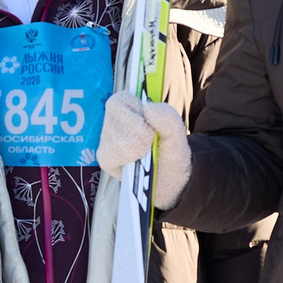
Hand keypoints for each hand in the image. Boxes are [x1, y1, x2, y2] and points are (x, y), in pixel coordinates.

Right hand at [97, 91, 191, 208]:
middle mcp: (113, 122)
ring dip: (134, 150)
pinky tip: (135, 165)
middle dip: (137, 136)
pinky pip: (109, 158)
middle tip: (149, 144)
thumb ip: (168, 117)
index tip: (149, 127)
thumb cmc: (170, 153)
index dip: (133, 114)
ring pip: (113, 140)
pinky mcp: (104, 159)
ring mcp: (106, 140)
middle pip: (114, 121)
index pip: (119, 101)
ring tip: (145, 155)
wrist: (169, 181)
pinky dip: (126, 161)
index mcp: (130, 108)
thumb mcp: (177, 134)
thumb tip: (148, 108)